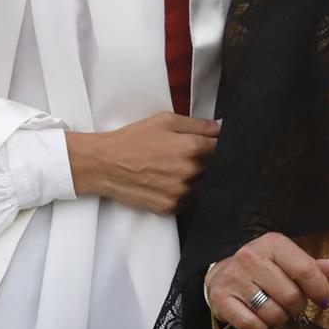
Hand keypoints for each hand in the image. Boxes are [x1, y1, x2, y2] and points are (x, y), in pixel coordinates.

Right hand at [65, 114, 219, 213]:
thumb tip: (221, 128)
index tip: (216, 145)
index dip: (222, 145)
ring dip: (200, 179)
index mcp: (191, 148)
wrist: (105, 164)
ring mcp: (181, 193)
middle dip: (210, 162)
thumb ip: (198, 124)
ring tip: (179, 169)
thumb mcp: (165, 120)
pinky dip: (187, 193)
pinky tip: (172, 182)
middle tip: (192, 156)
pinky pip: (191, 201)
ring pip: (206, 187)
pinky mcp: (171, 207)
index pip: (224, 149)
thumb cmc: (133, 140)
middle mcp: (190, 173)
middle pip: (217, 169)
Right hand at [203, 232, 328, 328]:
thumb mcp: (292, 262)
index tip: (324, 300)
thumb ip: (320, 268)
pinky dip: (261, 328)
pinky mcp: (221, 300)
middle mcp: (251, 257)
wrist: (223, 274)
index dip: (321, 290)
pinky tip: (257, 316)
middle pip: (292, 296)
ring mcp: (234, 278)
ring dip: (279, 318)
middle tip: (291, 303)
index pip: (307, 270)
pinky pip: (253, 326)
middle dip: (297, 306)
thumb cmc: (266, 269)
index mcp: (273, 243)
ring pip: (273, 314)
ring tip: (273, 308)